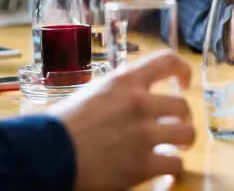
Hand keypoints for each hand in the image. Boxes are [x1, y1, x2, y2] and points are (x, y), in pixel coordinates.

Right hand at [53, 50, 195, 190]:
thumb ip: (116, 94)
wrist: (46, 155)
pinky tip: (164, 171)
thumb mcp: (91, 94)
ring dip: (184, 141)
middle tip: (175, 125)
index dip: (182, 70)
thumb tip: (125, 100)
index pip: (167, 61)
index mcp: (125, 81)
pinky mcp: (142, 164)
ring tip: (176, 147)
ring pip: (187, 133)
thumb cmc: (59, 125)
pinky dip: (172, 168)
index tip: (183, 82)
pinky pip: (175, 164)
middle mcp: (140, 103)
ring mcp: (144, 134)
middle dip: (182, 116)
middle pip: (182, 104)